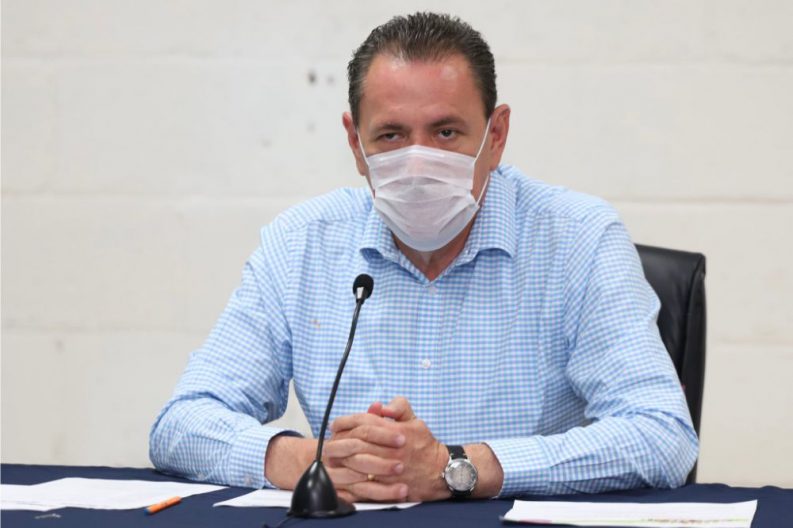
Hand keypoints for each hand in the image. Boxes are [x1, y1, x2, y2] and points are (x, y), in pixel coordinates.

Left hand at [325, 397, 449, 502]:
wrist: (441, 471)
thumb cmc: (425, 444)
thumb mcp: (415, 420)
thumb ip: (398, 407)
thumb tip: (378, 405)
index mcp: (396, 430)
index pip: (364, 421)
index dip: (346, 421)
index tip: (335, 424)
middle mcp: (392, 448)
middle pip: (357, 442)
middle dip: (339, 441)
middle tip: (328, 442)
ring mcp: (390, 468)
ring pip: (358, 463)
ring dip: (342, 459)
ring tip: (333, 457)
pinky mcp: (389, 486)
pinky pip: (366, 483)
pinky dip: (352, 478)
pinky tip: (343, 475)